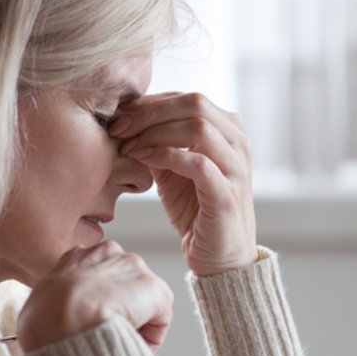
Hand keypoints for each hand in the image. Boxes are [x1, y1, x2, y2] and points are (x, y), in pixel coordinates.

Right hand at [17, 241, 173, 353]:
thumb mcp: (39, 305)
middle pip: (124, 285)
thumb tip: (56, 323)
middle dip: (121, 309)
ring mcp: (132, 268)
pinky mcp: (153, 288)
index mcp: (76, 256)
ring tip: (118, 340)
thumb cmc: (43, 321)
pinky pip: (160, 318)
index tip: (94, 323)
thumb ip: (55, 305)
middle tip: (109, 334)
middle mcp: (108, 253)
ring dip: (136, 321)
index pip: (97, 277)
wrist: (61, 322)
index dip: (98, 304)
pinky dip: (151, 335)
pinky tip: (133, 343)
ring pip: (143, 300)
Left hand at [108, 92, 257, 275]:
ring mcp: (236, 167)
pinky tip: (142, 159)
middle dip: (150, 112)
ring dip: (155, 132)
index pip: (187, 99)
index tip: (119, 117)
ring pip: (199, 127)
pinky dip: (165, 156)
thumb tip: (126, 120)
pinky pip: (198, 163)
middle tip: (119, 127)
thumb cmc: (195, 210)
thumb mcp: (171, 169)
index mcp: (228, 130)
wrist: (218, 256)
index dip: (150, 103)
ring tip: (128, 145)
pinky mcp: (227, 195)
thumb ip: (157, 143)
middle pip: (195, 103)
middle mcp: (238, 143)